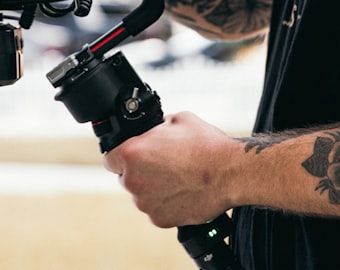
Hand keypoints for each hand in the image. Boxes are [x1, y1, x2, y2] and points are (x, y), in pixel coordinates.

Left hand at [103, 111, 238, 227]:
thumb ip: (157, 127)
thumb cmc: (205, 145)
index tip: (134, 153)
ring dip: (153, 187)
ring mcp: (145, 203)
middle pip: (126, 176)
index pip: (110, 157)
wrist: (229, 173)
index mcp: (132, 153)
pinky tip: (182, 190)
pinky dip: (165, 202)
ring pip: (141, 194)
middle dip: (140, 170)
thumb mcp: (177, 119)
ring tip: (178, 176)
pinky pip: (156, 209)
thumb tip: (153, 130)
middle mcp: (133, 180)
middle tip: (163, 162)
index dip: (123, 153)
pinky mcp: (159, 219)